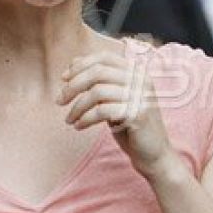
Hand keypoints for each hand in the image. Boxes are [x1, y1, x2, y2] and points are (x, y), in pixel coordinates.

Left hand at [58, 48, 178, 179]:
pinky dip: (85, 119)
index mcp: (137, 71)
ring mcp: (141, 96)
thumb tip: (74, 62)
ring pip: (97, 92)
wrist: (153, 154)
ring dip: (77, 106)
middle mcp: (141, 80)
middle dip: (73, 86)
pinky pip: (102, 111)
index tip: (63, 78)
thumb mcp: (113, 99)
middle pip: (98, 72)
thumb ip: (99, 81)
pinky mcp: (137, 114)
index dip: (80, 65)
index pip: (104, 58)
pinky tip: (79, 126)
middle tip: (59, 101)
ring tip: (69, 119)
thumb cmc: (130, 125)